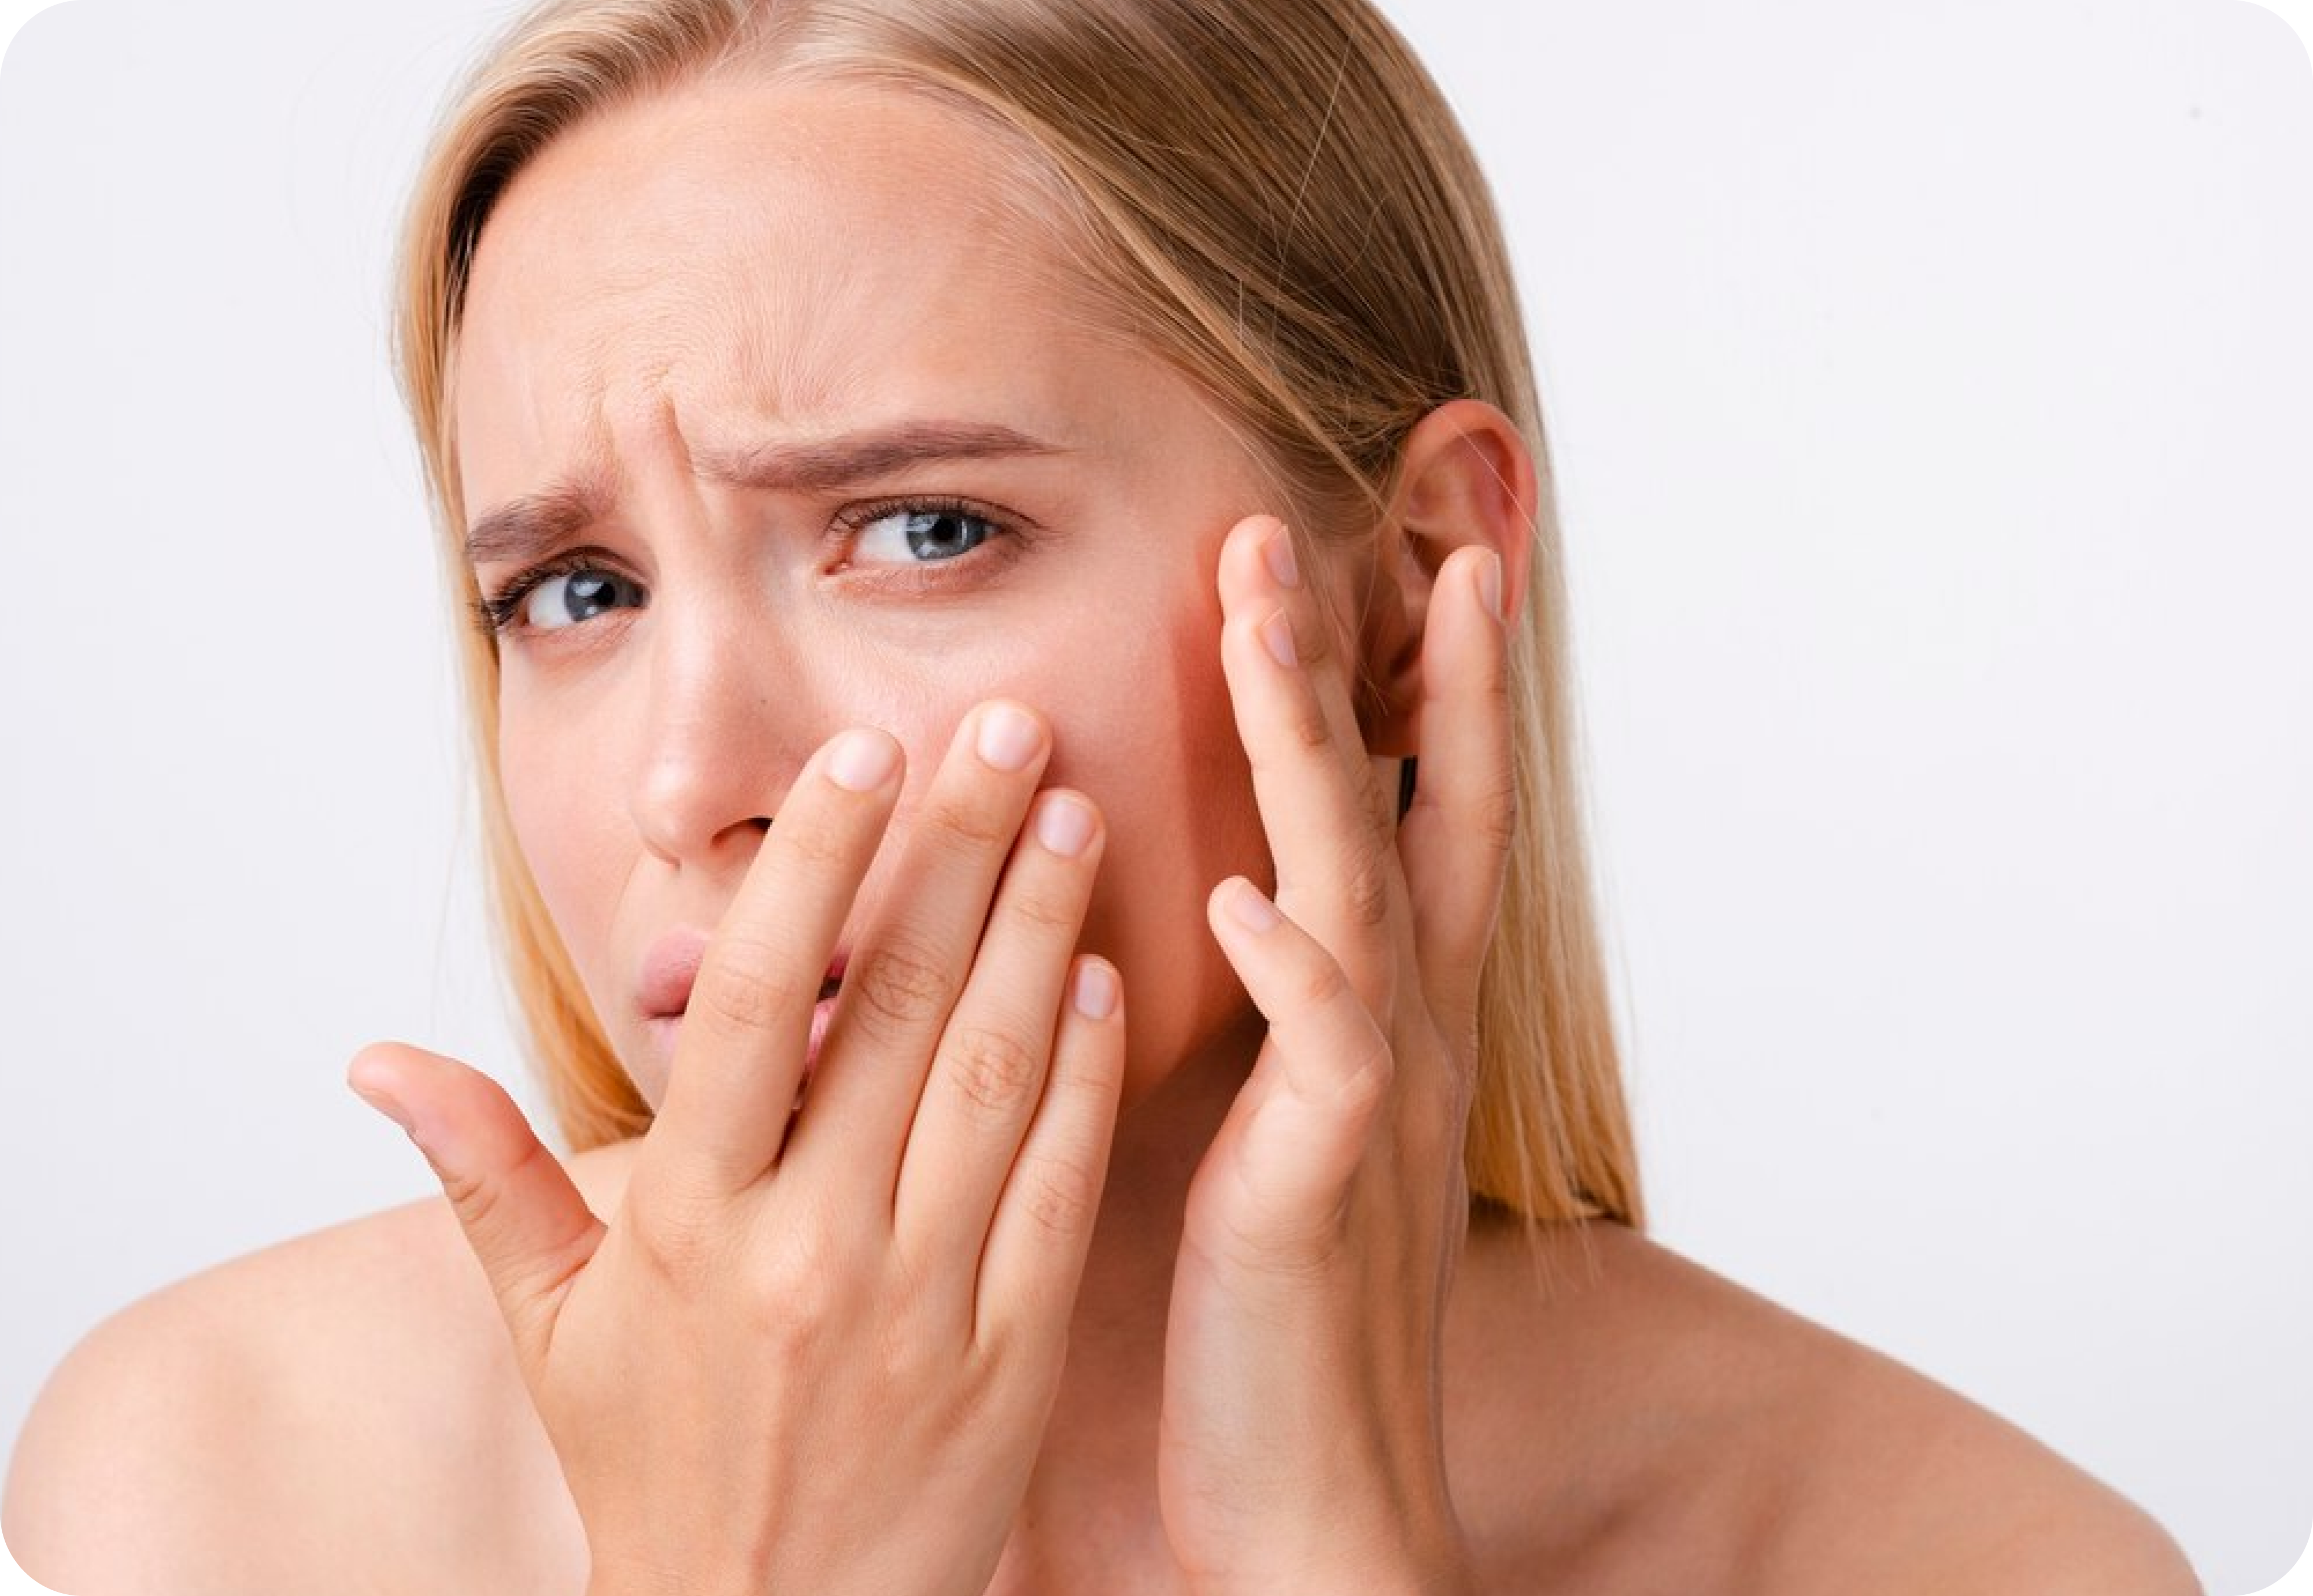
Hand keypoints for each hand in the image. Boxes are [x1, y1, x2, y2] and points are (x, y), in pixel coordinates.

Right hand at [348, 705, 1124, 1595]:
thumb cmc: (657, 1460)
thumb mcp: (548, 1328)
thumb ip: (481, 1176)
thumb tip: (376, 1060)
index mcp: (687, 1226)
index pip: (755, 1007)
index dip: (814, 870)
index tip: (861, 759)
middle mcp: (805, 1253)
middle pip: (889, 1013)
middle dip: (955, 854)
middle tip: (1007, 725)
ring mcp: (920, 1305)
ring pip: (987, 1082)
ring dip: (1037, 936)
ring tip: (1069, 815)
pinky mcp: (1010, 1359)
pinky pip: (1054, 1191)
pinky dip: (1083, 1081)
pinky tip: (1107, 980)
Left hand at [1159, 515, 1504, 1593]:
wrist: (1323, 1500)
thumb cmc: (1286, 1320)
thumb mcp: (1289, 1137)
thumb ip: (1278, 1025)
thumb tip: (1229, 913)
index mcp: (1391, 1027)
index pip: (1424, 825)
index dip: (1437, 696)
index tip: (1431, 570)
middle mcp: (1406, 1038)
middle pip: (1415, 813)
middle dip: (1391, 666)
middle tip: (1348, 528)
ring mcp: (1375, 1101)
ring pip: (1357, 883)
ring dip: (1310, 746)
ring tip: (1263, 619)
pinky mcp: (1322, 1179)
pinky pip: (1324, 1049)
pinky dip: (1297, 964)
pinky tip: (1250, 893)